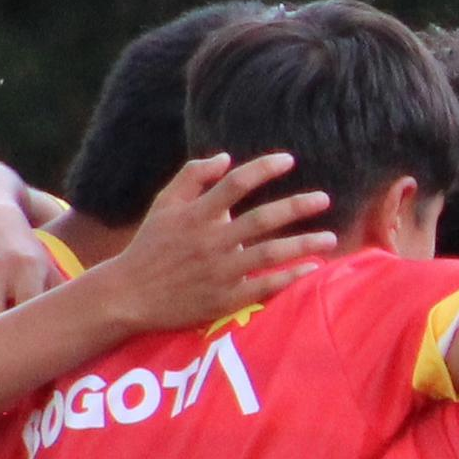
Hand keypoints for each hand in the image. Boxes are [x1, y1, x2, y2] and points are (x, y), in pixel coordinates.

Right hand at [96, 150, 337, 332]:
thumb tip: (226, 157)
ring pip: (268, 254)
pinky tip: (311, 269)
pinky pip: (262, 288)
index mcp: (196, 215)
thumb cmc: (149, 246)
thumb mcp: (163, 204)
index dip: (263, 169)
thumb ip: (192, 176)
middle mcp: (210, 241)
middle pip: (261, 220)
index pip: (235, 184)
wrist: (127, 295)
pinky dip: (287, 278)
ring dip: (303, 245)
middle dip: (296, 207)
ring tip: (330, 238)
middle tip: (324, 199)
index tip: (289, 160)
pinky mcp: (222, 300)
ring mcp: (218, 272)